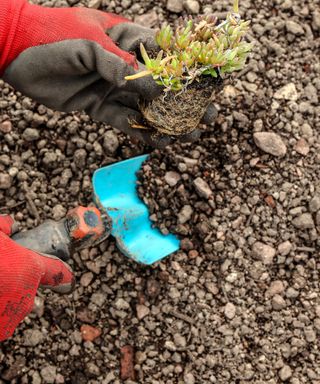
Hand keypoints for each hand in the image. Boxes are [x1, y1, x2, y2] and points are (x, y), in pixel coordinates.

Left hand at [0, 0, 216, 147]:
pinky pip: (124, 121)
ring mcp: (112, 88)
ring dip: (167, 122)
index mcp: (127, 41)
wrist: (14, 55)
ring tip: (188, 136)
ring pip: (145, 107)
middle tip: (206, 118)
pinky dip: (140, 132)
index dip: (189, 73)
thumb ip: (122, 67)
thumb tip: (156, 90)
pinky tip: (158, 142)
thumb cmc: (52, 37)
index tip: (210, 88)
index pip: (166, 56)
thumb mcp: (89, 45)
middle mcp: (124, 66)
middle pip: (162, 86)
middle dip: (185, 103)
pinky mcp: (98, 107)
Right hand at [0, 215, 73, 341]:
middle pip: (28, 290)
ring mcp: (11, 316)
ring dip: (3, 299)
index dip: (60, 272)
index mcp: (30, 268)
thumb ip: (4, 227)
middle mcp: (27, 296)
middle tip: (0, 273)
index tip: (67, 276)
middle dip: (15, 283)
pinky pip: (1, 321)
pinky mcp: (0, 331)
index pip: (56, 272)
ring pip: (12, 307)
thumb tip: (8, 224)